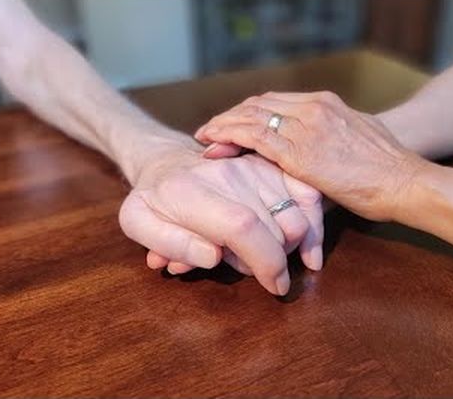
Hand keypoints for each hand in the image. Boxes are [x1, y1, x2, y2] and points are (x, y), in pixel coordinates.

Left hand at [117, 138, 323, 295]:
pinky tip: (307, 248)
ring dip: (289, 247)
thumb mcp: (138, 224)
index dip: (264, 261)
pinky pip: (308, 196)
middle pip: (276, 227)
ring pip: (296, 217)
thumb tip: (212, 256)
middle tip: (244, 265)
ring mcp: (252, 167)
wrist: (168, 164)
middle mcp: (227, 173)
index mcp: (190, 191)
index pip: (242, 226)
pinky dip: (314, 226)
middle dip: (273, 261)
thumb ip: (170, 243)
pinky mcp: (271, 165)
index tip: (274, 286)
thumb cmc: (154, 203)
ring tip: (259, 252)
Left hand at [195, 91, 426, 221]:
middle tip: (211, 130)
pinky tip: (213, 143)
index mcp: (325, 104)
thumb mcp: (357, 143)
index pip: (275, 101)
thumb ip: (331, 144)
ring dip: (224, 125)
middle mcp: (313, 108)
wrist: (405, 181)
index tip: (233, 124)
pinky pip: (253, 136)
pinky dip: (229, 136)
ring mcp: (305, 126)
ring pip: (250, 116)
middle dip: (231, 116)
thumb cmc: (388, 171)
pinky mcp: (298, 151)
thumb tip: (312, 163)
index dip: (249, 112)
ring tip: (206, 137)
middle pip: (258, 103)